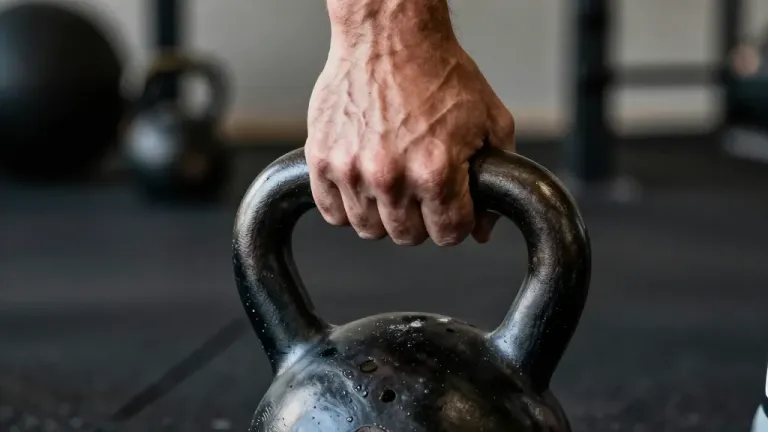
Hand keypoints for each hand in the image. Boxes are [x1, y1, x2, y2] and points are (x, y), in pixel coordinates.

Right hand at [305, 36, 514, 245]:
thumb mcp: (489, 120)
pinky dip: (347, 205)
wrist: (388, 35)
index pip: (448, 233)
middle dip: (422, 218)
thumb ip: (495, 177)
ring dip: (384, 214)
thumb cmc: (437, 70)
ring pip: (369, 229)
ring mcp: (351, 169)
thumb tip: (483, 227)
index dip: (456, 221)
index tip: (452, 207)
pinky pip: (331, 211)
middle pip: (408, 235)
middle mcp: (390, 175)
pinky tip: (363, 184)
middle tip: (422, 190)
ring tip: (392, 185)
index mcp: (434, 170)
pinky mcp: (322, 159)